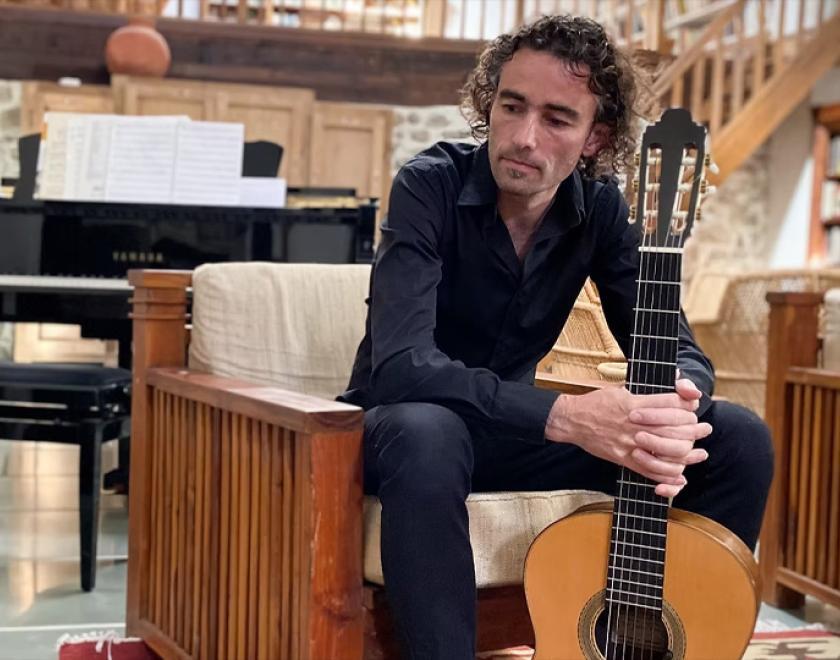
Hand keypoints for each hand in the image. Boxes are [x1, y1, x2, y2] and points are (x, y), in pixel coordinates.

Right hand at [545, 379, 711, 497]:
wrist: (573, 420)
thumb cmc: (598, 402)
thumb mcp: (622, 388)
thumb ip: (648, 388)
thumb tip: (676, 379)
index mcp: (634, 403)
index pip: (671, 403)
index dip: (687, 404)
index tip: (694, 406)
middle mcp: (634, 424)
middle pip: (674, 427)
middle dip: (694, 429)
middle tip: (703, 429)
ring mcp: (629, 443)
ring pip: (666, 451)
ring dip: (686, 453)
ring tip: (698, 452)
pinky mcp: (623, 458)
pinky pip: (650, 470)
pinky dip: (667, 476)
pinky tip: (680, 475)